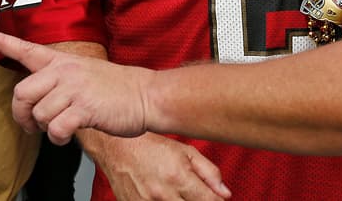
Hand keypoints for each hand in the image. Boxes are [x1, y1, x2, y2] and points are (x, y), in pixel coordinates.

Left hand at [0, 30, 151, 144]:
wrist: (145, 95)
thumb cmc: (116, 89)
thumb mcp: (85, 73)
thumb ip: (60, 80)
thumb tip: (39, 100)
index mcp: (64, 61)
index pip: (27, 49)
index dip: (2, 43)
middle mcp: (65, 71)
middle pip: (22, 92)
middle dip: (21, 115)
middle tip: (29, 125)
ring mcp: (74, 89)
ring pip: (39, 113)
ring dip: (45, 128)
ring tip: (59, 128)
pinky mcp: (84, 108)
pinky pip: (55, 128)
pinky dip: (57, 138)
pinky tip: (67, 135)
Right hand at [88, 132, 230, 200]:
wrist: (116, 147)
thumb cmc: (151, 146)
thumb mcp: (185, 152)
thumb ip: (208, 173)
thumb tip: (225, 193)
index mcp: (178, 178)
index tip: (214, 198)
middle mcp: (163, 195)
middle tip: (194, 194)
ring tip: (179, 195)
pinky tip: (165, 197)